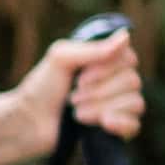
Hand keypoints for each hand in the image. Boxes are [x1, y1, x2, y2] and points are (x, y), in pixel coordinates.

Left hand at [23, 23, 145, 160]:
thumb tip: (125, 36)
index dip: (108, 69)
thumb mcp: (61, 58)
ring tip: (76, 113)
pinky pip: (134, 125)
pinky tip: (103, 124)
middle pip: (133, 82)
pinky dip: (120, 124)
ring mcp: (117, 105)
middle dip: (100, 92)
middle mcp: (115, 81)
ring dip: (102, 108)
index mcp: (105, 60)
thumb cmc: (41, 87)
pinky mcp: (114, 129)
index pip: (130, 59)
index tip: (81, 77)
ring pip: (135, 103)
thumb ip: (92, 49)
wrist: (29, 122)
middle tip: (72, 97)